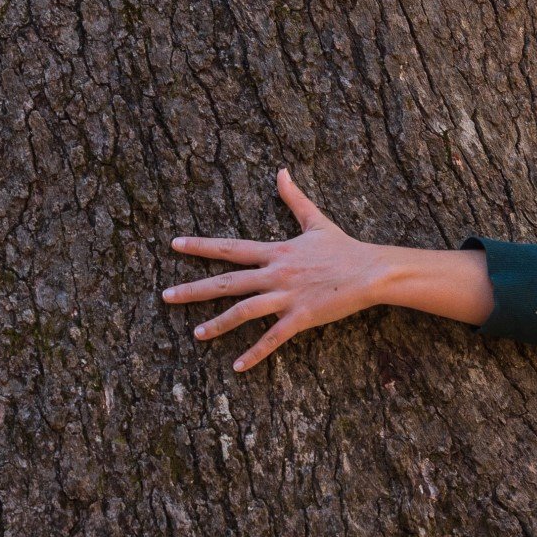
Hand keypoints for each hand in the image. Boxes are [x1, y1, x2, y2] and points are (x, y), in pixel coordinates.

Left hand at [164, 169, 392, 371]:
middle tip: (165, 296)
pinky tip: (237, 366)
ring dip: (218, 324)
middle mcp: (275, 274)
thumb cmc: (343, 247)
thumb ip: (294, 198)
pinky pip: (272, 338)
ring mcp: (287, 297)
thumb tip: (282, 171)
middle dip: (194, 289)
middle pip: (226, 282)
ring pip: (243, 311)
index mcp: (275, 251)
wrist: (370, 271)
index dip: (200, 246)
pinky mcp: (301, 317)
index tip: (174, 245)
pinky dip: (255, 353)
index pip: (230, 248)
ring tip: (196, 334)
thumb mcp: (315, 220)